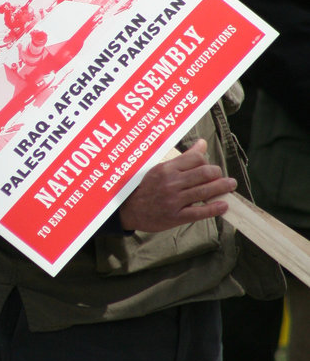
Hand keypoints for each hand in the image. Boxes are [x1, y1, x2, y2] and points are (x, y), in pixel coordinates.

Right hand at [117, 139, 235, 232]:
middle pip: (204, 174)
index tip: (210, 167)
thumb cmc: (146, 187)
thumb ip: (184, 157)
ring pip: (204, 192)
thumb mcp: (161, 168)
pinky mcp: (175, 217)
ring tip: (231, 185)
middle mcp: (171, 182)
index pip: (195, 158)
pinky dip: (214, 208)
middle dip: (219, 174)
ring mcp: (173, 200)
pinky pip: (199, 212)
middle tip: (226, 177)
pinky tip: (224, 205)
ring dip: (222, 188)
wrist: (129, 210)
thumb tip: (203, 143)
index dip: (207, 161)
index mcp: (167, 168)